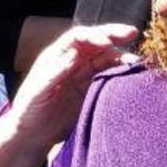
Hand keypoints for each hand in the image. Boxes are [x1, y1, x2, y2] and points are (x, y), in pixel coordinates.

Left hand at [2, 24, 136, 145]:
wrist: (33, 134)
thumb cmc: (29, 110)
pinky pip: (108, 77)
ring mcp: (84, 75)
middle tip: (132, 32)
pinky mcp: (91, 90)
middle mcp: (73, 61)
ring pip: (105, 59)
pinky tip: (131, 75)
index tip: (107, 42)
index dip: (94, 35)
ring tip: (136, 61)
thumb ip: (54, 74)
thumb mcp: (37, 92)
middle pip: (96, 42)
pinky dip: (120, 74)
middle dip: (113, 36)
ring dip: (121, 57)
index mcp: (57, 55)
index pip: (78, 37)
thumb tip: (74, 56)